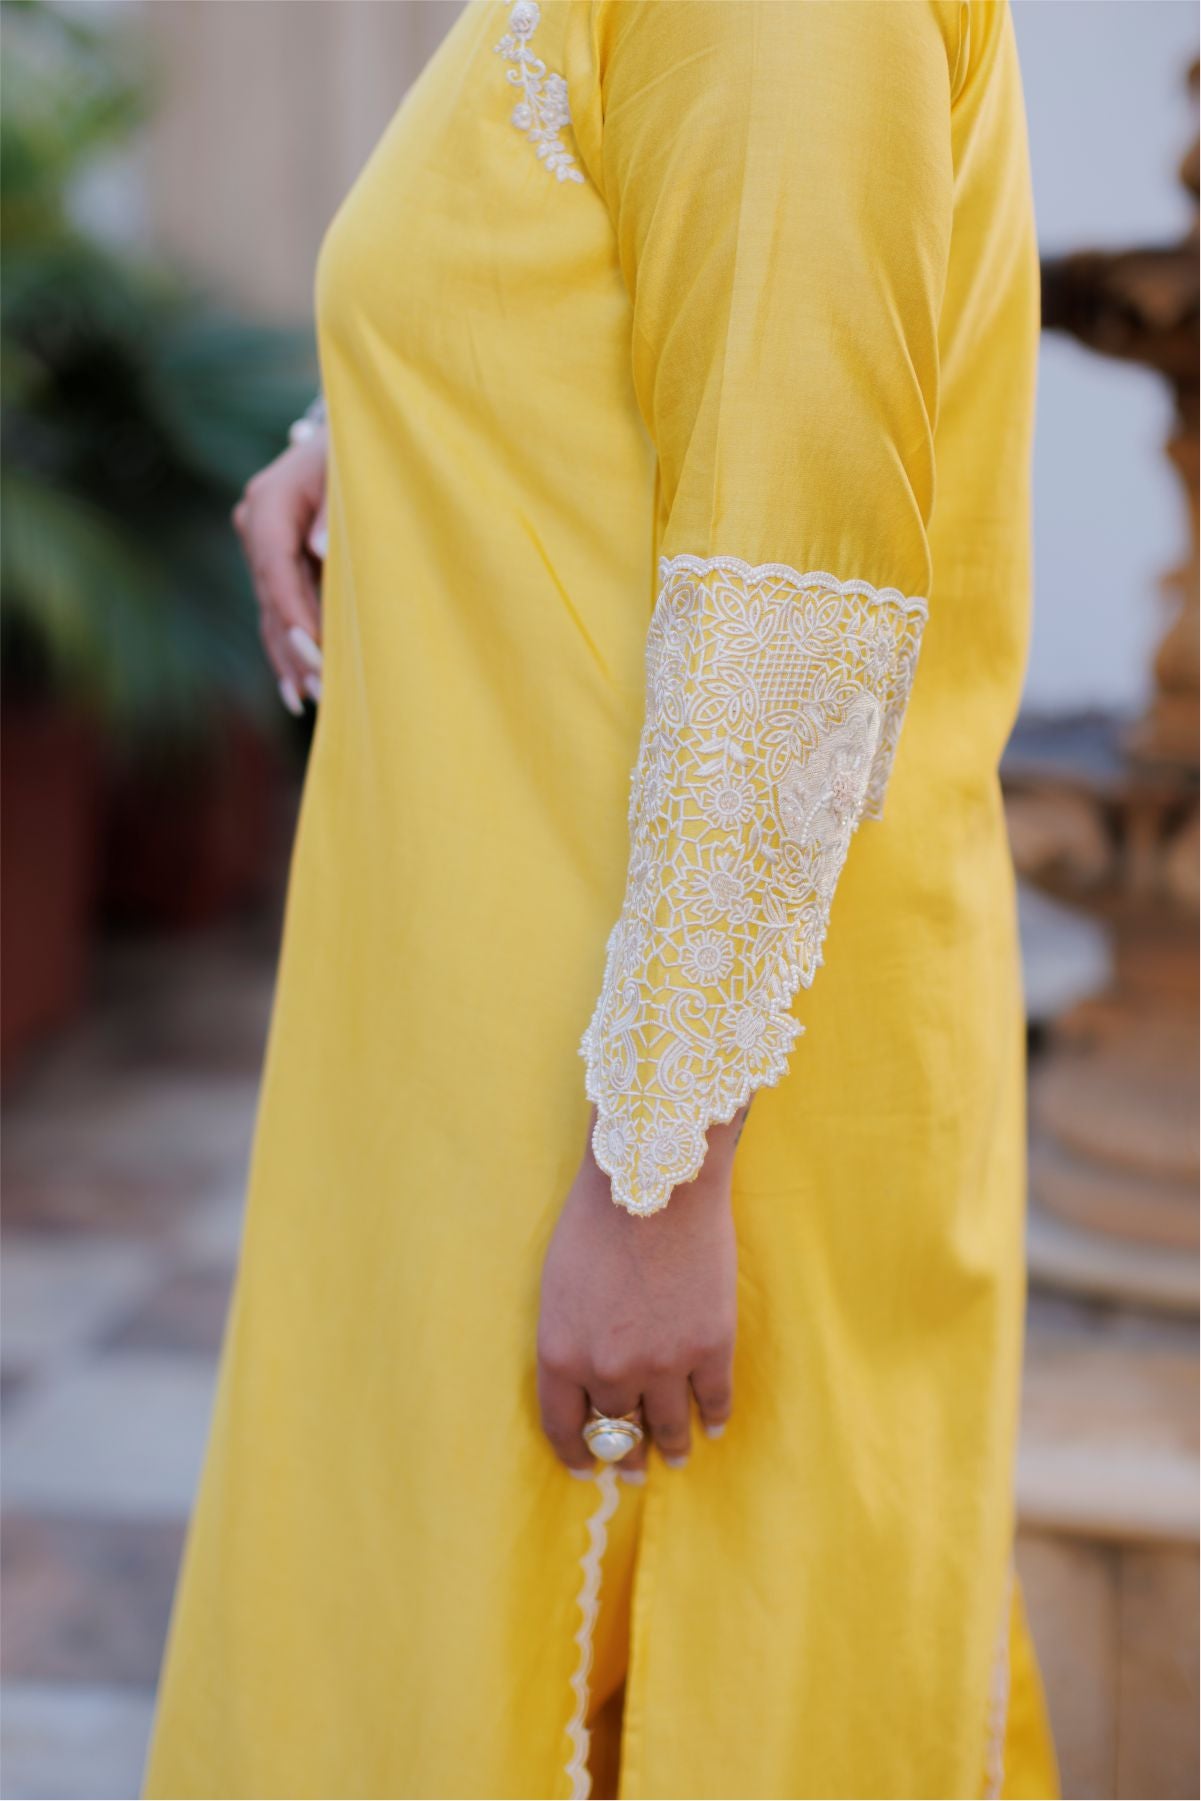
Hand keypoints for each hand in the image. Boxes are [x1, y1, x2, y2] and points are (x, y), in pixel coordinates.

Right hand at [233, 431, 328, 714]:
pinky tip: (295, 690)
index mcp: (268, 501)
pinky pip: (278, 615)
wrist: (348, 440)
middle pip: (271, 597)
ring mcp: (260, 549)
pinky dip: (288, 650)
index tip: (312, 645)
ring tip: (307, 701)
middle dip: (295, 646)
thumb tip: (320, 548)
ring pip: (271, 613)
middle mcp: (254, 527)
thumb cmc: (357, 453)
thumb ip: (335, 509)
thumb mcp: (350, 470)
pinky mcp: (275, 567)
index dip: (293, 608)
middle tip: (319, 690)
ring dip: (289, 658)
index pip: (274, 564)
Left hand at [537, 1109, 744, 1474]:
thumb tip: (584, 1374)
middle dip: (625, 1452)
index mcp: (561, 1353)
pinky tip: (712, 1427)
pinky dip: (712, 1418)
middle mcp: (609, 1369)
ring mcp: (663, 1363)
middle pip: (617, 1428)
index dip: (574, 1453)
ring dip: (671, 1446)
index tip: (583, 1468)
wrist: (655, 1182)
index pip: (562, 1425)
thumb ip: (569, 1335)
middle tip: (633, 1469)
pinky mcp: (710, 1347)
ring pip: (667, 1424)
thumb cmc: (597, 1219)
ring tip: (675, 1458)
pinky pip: (712, 1400)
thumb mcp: (558, 1284)